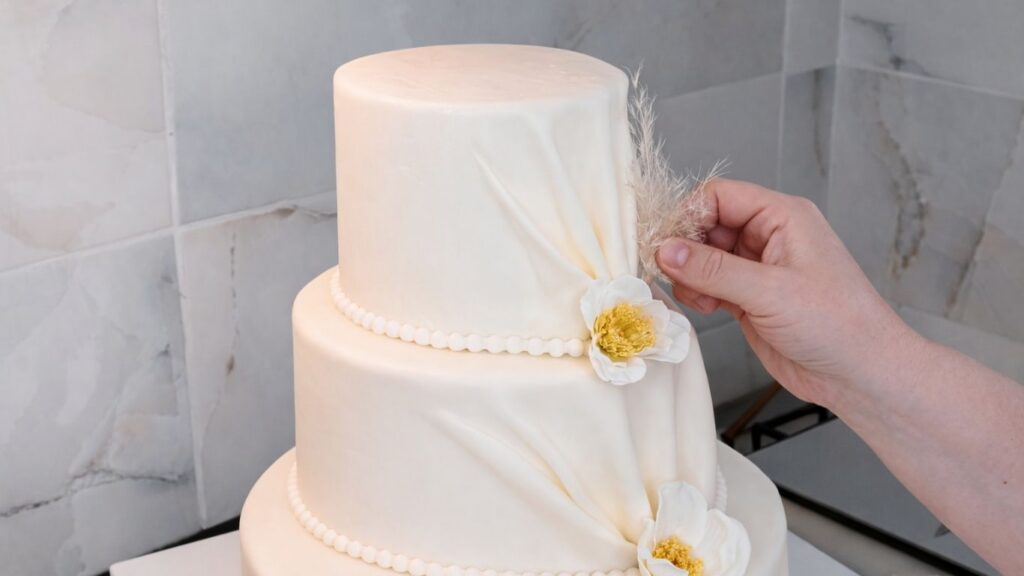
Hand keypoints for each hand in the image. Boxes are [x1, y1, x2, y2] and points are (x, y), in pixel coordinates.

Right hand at [656, 178, 916, 407]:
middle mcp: (769, 237)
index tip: (667, 245)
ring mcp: (757, 270)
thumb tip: (666, 251)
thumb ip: (713, 270)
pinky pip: (709, 284)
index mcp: (782, 218)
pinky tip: (703, 308)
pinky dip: (697, 294)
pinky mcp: (749, 299)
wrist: (859, 374)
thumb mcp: (770, 292)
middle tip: (672, 274)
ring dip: (690, 275)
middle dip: (685, 249)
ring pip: (703, 257)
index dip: (690, 215)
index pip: (720, 196)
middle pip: (707, 225)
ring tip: (697, 298)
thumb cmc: (837, 324)